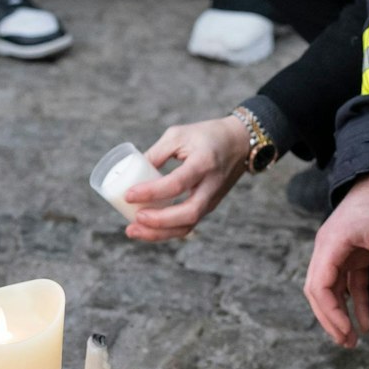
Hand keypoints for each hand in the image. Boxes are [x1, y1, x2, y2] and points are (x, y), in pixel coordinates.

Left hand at [121, 117, 251, 241]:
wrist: (240, 143)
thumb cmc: (206, 135)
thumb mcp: (178, 135)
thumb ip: (156, 153)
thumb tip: (131, 174)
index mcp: (203, 163)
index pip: (177, 183)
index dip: (151, 192)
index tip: (128, 194)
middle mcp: (211, 186)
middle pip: (188, 214)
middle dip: (158, 222)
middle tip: (134, 219)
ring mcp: (212, 199)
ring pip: (188, 225)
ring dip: (159, 233)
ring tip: (133, 230)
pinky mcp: (208, 206)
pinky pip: (187, 224)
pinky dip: (166, 230)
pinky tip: (146, 228)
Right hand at [304, 173, 368, 347]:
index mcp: (333, 242)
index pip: (318, 285)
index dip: (329, 313)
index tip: (346, 332)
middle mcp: (330, 247)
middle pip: (319, 290)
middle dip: (330, 318)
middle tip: (347, 344)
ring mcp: (341, 249)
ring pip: (331, 288)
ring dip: (340, 313)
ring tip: (352, 340)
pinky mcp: (354, 250)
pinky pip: (349, 281)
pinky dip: (355, 301)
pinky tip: (365, 322)